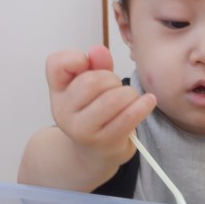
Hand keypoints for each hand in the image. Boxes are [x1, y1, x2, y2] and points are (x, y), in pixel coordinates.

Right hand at [46, 45, 156, 169]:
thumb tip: (98, 50)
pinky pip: (128, 117)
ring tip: (130, 98)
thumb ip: (96, 65)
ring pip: (112, 99)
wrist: (95, 154)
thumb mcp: (92, 87)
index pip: (56, 64)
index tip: (88, 65)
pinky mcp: (104, 141)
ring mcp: (82, 129)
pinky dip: (142, 105)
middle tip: (117, 88)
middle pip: (91, 82)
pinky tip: (148, 101)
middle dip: (112, 79)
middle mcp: (64, 111)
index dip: (75, 58)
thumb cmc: (95, 113)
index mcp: (58, 91)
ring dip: (129, 94)